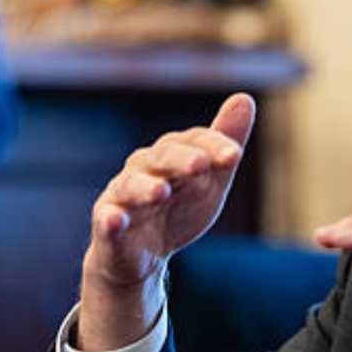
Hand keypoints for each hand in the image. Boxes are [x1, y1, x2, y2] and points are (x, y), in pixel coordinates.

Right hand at [77, 93, 254, 350]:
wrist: (145, 254)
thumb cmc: (179, 208)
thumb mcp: (211, 179)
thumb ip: (224, 145)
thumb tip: (245, 98)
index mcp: (172, 153)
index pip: (194, 141)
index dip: (214, 146)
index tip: (235, 156)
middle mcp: (145, 167)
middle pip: (163, 157)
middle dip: (182, 159)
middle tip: (200, 165)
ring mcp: (123, 194)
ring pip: (132, 185)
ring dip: (145, 187)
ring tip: (162, 191)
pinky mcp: (108, 223)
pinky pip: (106, 219)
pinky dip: (110, 218)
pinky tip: (116, 219)